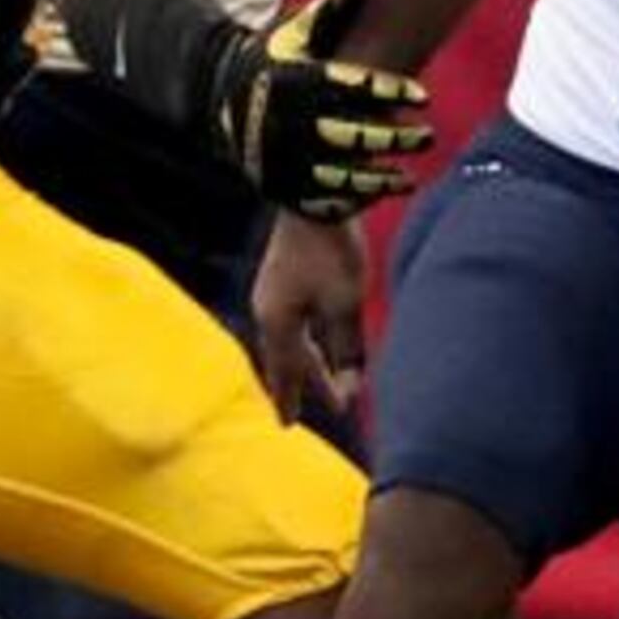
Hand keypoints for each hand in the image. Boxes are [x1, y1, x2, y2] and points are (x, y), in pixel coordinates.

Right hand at [228, 0, 431, 220]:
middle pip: (355, 137)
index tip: (424, 96)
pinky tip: (385, 191)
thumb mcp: (291, 37)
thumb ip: (327, 13)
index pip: (354, 89)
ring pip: (344, 176)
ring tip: (410, 176)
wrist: (225, 105)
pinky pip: (325, 201)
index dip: (393, 92)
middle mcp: (290, 125)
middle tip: (428, 136)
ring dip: (383, 179)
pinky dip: (357, 200)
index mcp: (297, 85)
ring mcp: (286, 162)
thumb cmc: (272, 66)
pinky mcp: (282, 189)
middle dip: (397, 139)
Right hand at [251, 212, 371, 427]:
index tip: (289, 425)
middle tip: (300, 411)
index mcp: (278, 324)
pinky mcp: (282, 272)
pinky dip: (303, 336)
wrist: (312, 193)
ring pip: (287, 338)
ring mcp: (272, 290)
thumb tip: (350, 393)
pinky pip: (290, 318)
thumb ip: (347, 351)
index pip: (286, 374)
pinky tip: (313, 335)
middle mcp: (268, 310)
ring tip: (313, 378)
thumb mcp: (345, 306)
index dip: (291, 400)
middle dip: (298, 384)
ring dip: (302, 360)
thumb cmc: (331, 251)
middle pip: (284, 358)